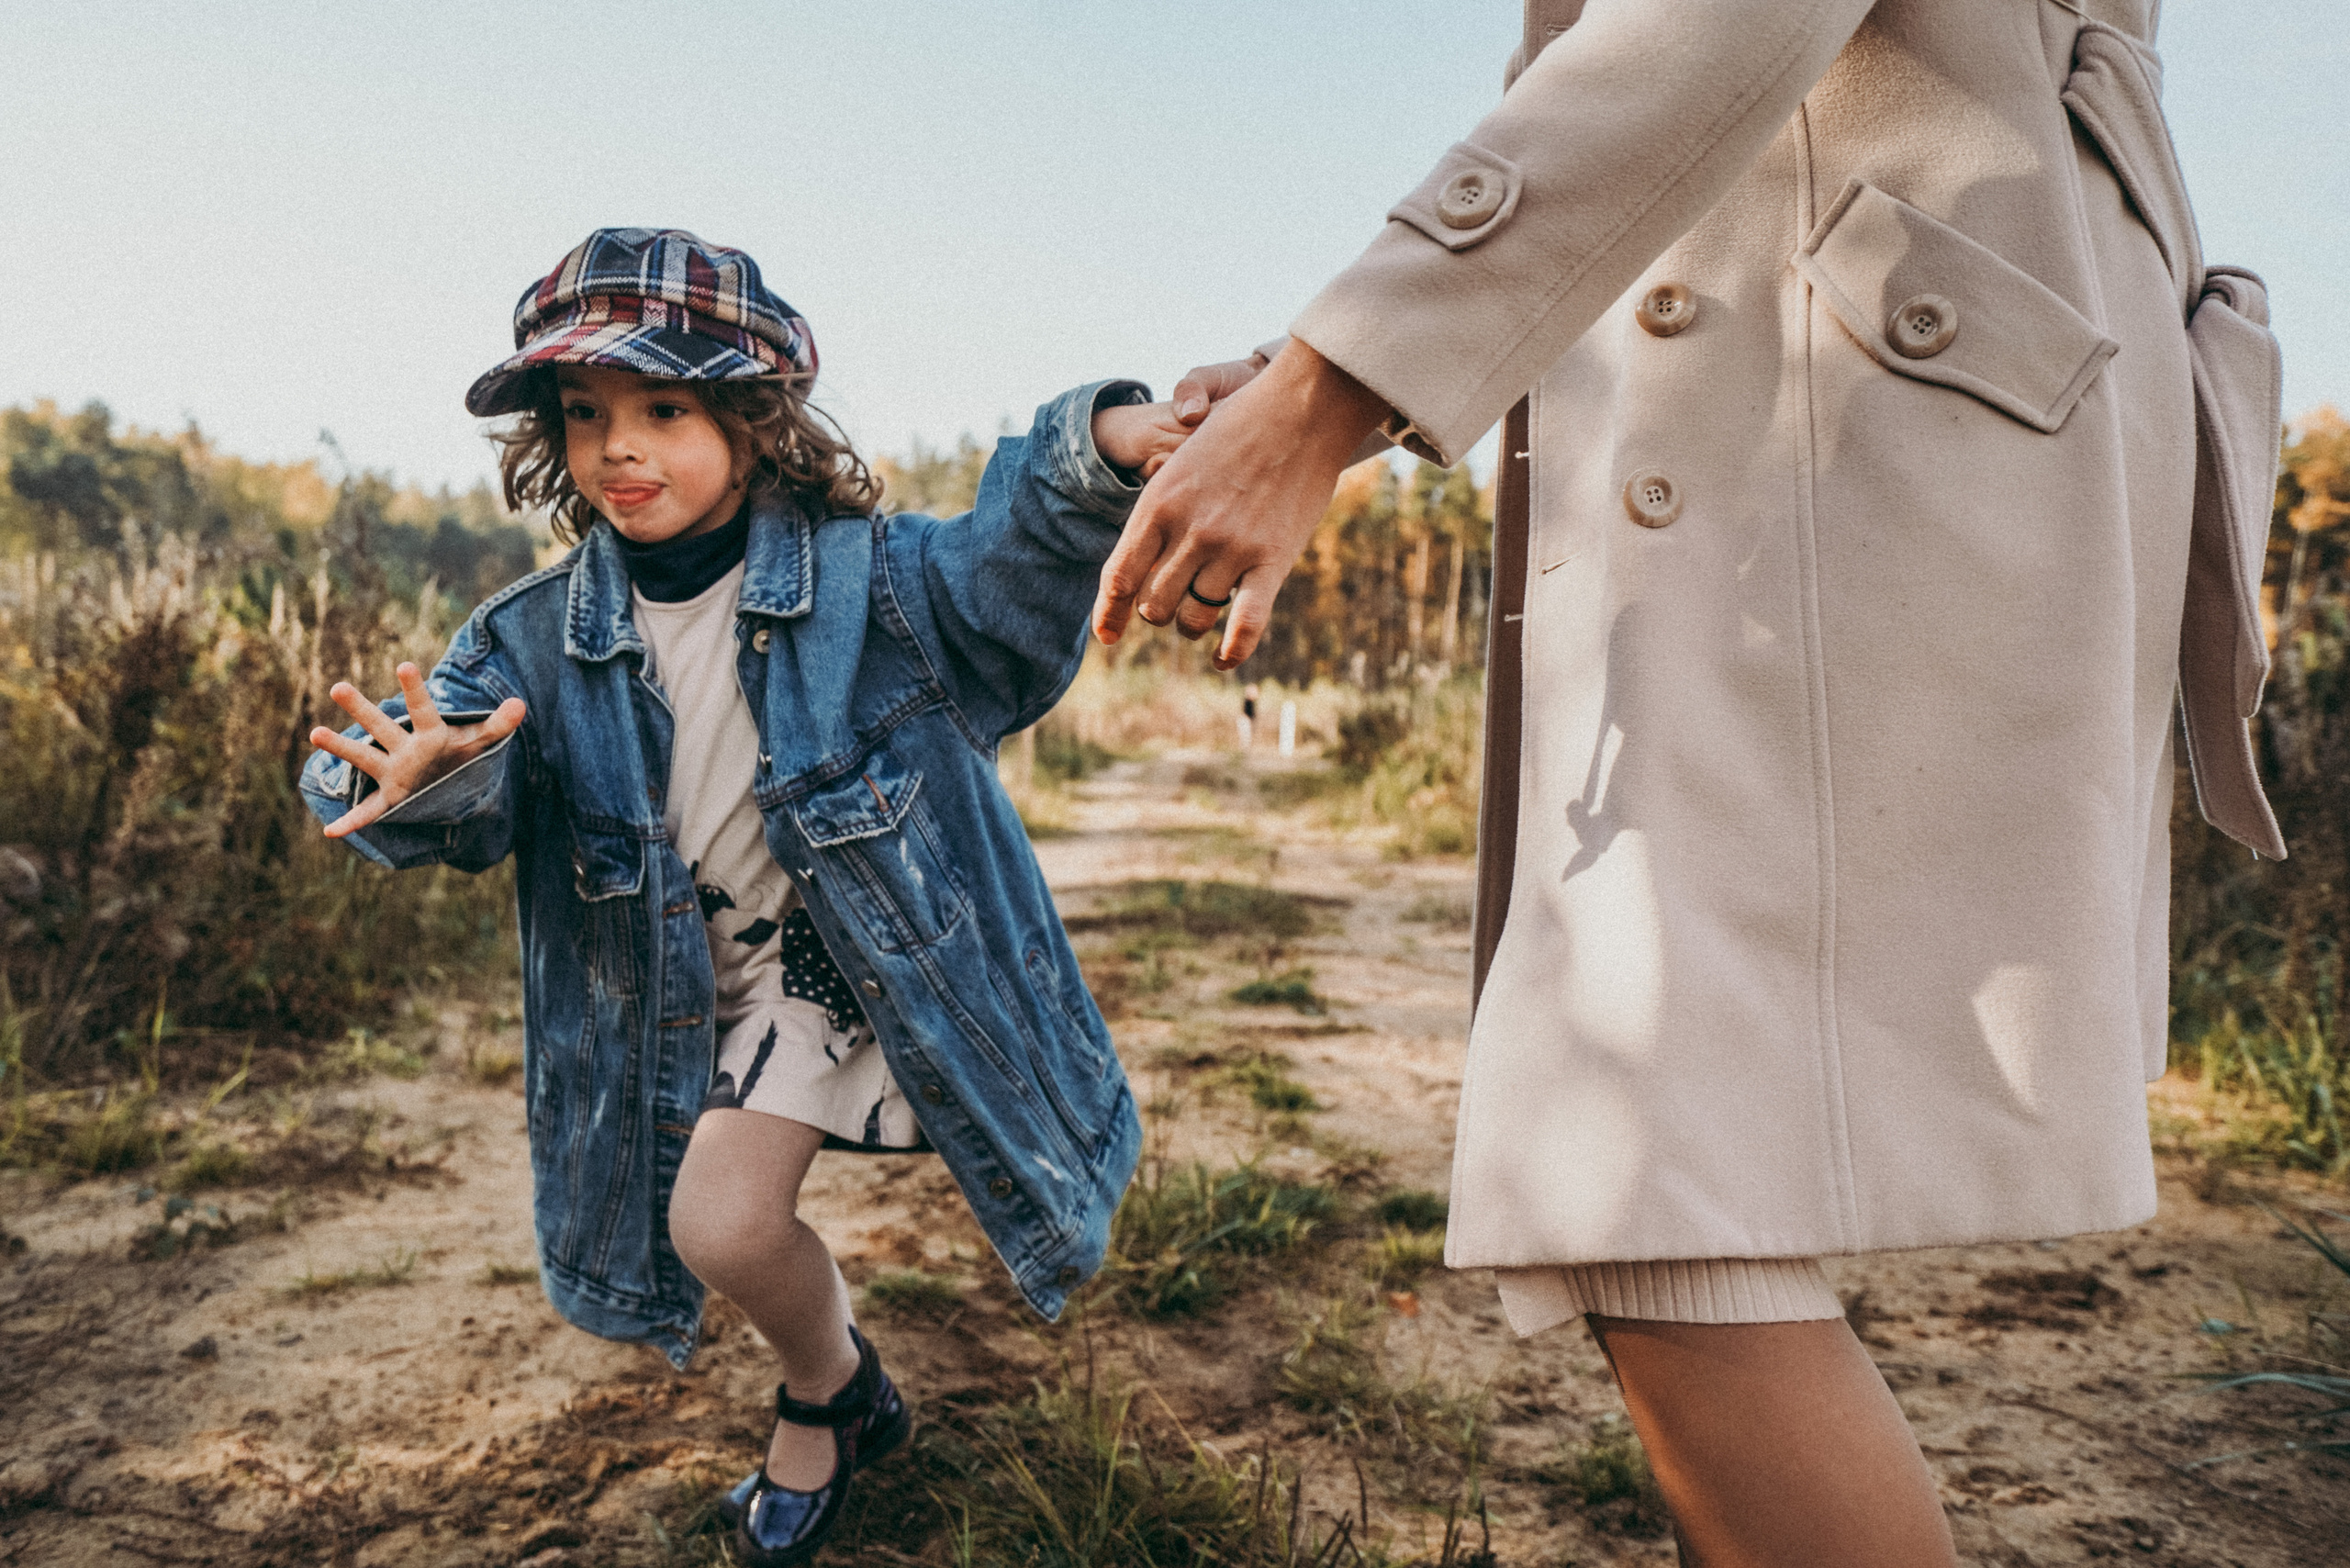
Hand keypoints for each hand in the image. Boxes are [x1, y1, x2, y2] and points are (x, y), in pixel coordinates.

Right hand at [308, 662, 525, 837]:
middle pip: (381, 727)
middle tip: (338, 687)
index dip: (415, 689)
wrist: (446, 781)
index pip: (423, 709)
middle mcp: (404, 749)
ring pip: (364, 758)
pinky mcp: (390, 797)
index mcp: (429, 734)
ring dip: (341, 748)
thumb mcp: (480, 742)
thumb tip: (520, 703)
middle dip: (361, 709)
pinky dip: (352, 822)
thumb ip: (498, 724)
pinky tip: (332, 832)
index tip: (404, 665)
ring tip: (315, 732)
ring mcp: (392, 772)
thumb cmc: (459, 755)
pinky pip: (369, 811)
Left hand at [1093, 340, 1388, 669]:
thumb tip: (1140, 566)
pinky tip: (1222, 660)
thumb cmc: (1238, 431)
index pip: (1118, 576)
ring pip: (1195, 617)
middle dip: (1159, 610)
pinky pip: (1245, 624)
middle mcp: (1189, 530)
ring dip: (1192, 624)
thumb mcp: (1181, 464)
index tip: (1106, 636)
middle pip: (1155, 604)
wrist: (1301, 409)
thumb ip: (1160, 512)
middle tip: (1173, 602)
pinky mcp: (1272, 561)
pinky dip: (1232, 650)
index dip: (1108, 612)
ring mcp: (1231, 547)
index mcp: (1158, 503)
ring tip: (1199, 617)